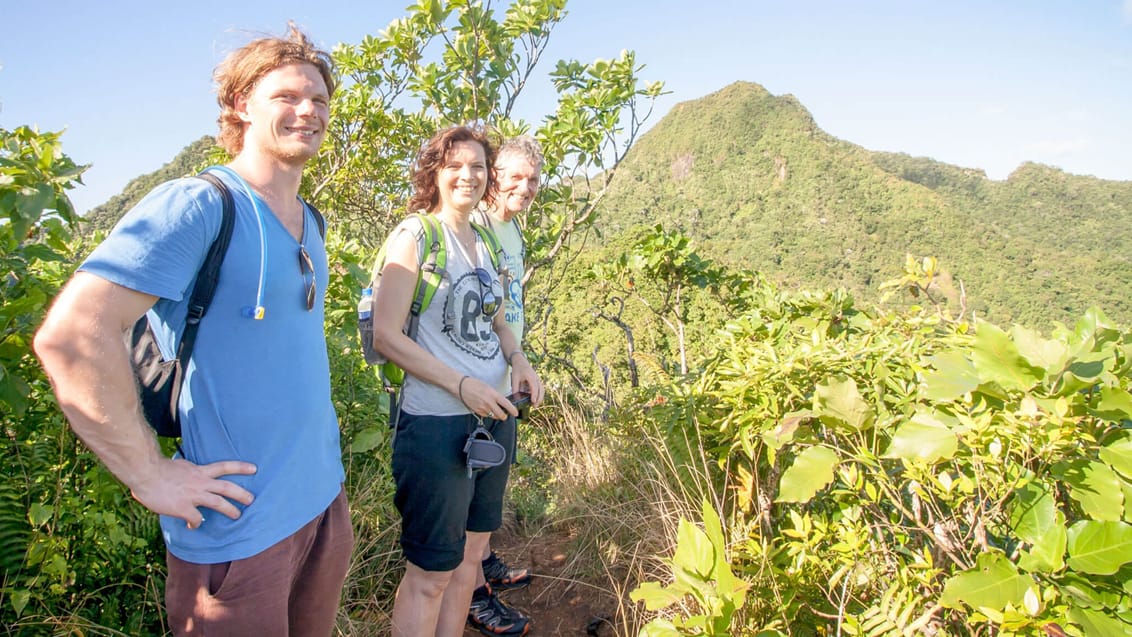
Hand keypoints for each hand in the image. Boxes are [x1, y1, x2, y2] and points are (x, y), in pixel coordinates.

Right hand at [130, 457, 256, 529]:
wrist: (145, 473)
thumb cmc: (156, 468)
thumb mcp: (178, 465)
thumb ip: (187, 471)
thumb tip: (185, 472)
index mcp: (199, 470)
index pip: (224, 467)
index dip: (240, 467)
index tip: (254, 468)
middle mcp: (200, 482)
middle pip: (227, 487)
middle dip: (242, 493)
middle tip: (252, 499)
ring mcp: (194, 495)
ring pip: (218, 503)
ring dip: (230, 510)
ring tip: (238, 515)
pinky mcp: (184, 507)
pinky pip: (195, 519)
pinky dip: (196, 524)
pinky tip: (193, 526)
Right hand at [458, 375, 516, 419]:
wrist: (462, 387)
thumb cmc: (475, 384)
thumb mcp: (489, 388)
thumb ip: (496, 395)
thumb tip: (501, 402)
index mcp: (493, 395)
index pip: (506, 404)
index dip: (512, 410)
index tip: (516, 413)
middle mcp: (489, 403)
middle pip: (501, 415)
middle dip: (504, 416)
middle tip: (505, 415)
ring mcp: (483, 408)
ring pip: (493, 416)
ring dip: (495, 414)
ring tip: (492, 408)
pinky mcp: (477, 411)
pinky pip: (486, 415)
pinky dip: (487, 413)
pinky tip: (485, 407)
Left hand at [509, 355, 544, 407]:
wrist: (520, 361)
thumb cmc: (518, 369)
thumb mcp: (514, 378)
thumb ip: (515, 388)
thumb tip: (516, 398)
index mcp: (531, 376)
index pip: (534, 387)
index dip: (534, 395)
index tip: (533, 401)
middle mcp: (536, 378)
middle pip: (541, 389)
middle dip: (539, 398)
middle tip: (534, 406)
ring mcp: (538, 379)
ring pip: (542, 390)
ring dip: (540, 397)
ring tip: (535, 405)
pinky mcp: (537, 381)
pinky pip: (541, 389)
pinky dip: (540, 395)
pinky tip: (535, 400)